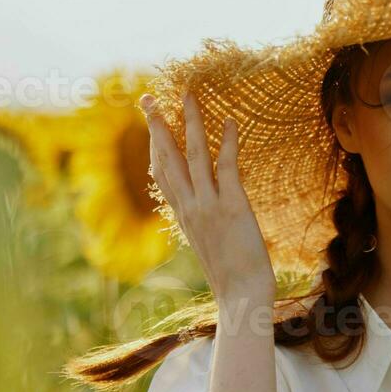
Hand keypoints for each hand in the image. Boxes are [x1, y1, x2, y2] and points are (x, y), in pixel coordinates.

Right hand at [140, 91, 274, 304]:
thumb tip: (201, 212)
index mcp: (182, 216)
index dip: (154, 145)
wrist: (241, 296)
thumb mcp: (208, 245)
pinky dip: (227, 141)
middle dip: (157, 125)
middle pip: (166, 157)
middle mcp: (189, 207)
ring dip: (191, 121)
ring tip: (189, 95)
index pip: (161, 173)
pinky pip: (226, 167)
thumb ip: (202, 223)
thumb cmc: (232, 276)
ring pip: (193, 154)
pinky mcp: (232, 206)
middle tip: (148, 96)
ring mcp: (208, 205)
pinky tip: (230, 121)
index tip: (152, 122)